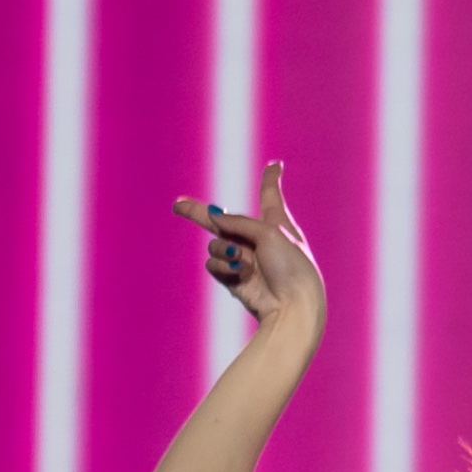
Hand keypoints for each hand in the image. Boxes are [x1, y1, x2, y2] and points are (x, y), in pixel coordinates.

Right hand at [171, 160, 323, 326]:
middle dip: (199, 213)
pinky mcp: (234, 278)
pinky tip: (239, 273)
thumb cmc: (290, 266)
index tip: (276, 166)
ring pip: (215, 244)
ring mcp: (244, 259)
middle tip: (178, 205)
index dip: (271, 179)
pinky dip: (223, 267)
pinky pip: (214, 264)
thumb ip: (238, 222)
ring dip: (223, 249)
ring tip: (240, 259)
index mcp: (276, 224)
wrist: (293, 305)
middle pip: (223, 221)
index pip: (270, 196)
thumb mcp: (269, 233)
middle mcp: (258, 240)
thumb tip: (213, 215)